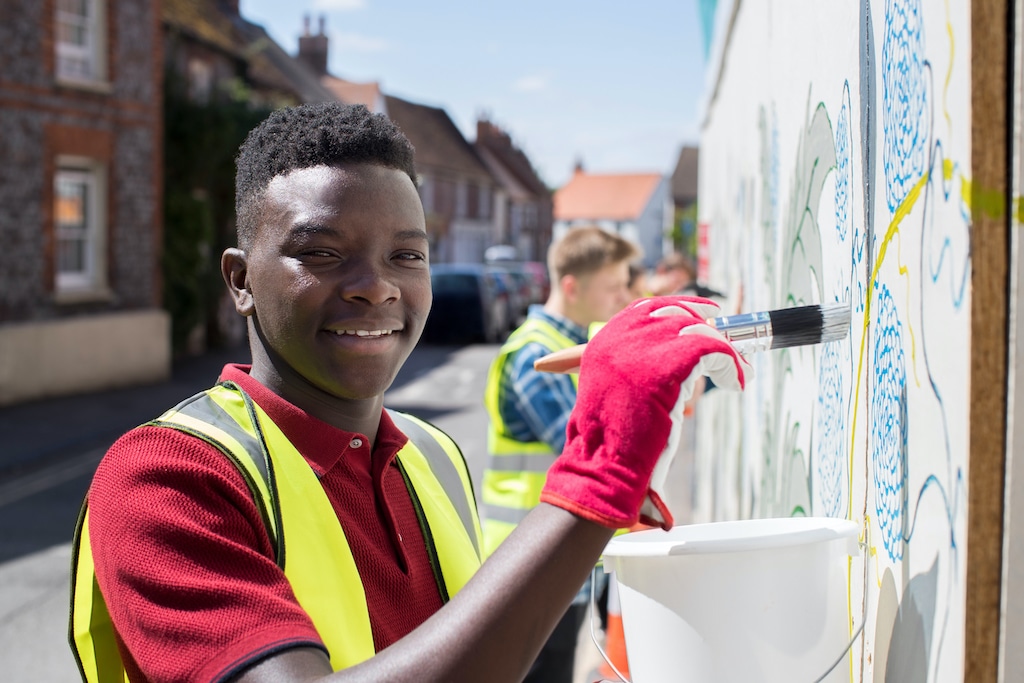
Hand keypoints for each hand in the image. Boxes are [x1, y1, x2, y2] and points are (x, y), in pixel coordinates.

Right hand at [539, 296, 750, 529]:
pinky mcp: (669, 364)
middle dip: (706, 326)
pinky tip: (735, 383)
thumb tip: (677, 356)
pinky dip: (731, 365)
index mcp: (604, 342)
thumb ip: (633, 369)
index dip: (680, 308)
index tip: (706, 315)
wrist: (605, 466)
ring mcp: (643, 349)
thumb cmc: (612, 443)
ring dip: (724, 351)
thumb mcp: (614, 394)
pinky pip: (714, 351)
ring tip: (738, 372)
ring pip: (698, 331)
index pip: (646, 309)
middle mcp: (620, 338)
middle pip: (676, 313)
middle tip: (728, 345)